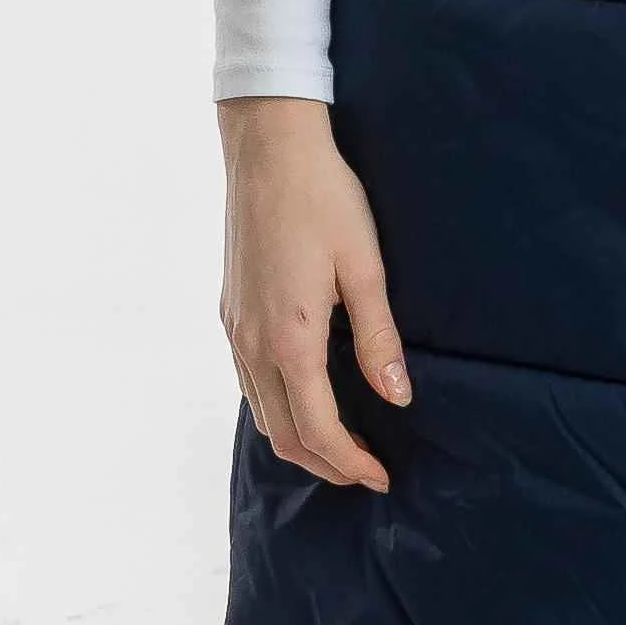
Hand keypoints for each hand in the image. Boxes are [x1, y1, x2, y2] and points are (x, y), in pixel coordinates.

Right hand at [217, 96, 410, 490]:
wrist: (268, 147)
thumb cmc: (323, 197)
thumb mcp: (363, 264)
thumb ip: (378, 336)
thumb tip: (396, 398)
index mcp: (290, 339)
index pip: (318, 429)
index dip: (350, 462)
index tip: (381, 477)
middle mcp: (252, 344)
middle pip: (283, 435)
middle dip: (325, 463)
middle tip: (366, 470)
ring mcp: (233, 329)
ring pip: (260, 413)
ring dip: (299, 439)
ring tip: (341, 444)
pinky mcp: (228, 311)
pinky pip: (248, 383)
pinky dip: (276, 408)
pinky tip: (304, 397)